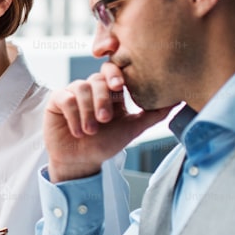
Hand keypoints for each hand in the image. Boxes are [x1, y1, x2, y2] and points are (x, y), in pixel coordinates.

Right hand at [44, 62, 172, 182]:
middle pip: (98, 79)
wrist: (81, 162)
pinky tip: (78, 131)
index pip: (114, 72)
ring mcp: (73, 93)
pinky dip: (73, 115)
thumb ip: (153, 115)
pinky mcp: (57, 101)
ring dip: (87, 111)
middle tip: (105, 119)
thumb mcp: (132, 129)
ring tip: (90, 130)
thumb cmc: (105, 145)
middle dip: (102, 99)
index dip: (115, 74)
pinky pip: (65, 98)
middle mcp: (92, 88)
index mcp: (111, 92)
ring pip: (81, 88)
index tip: (118, 86)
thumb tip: (177, 102)